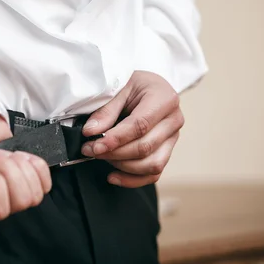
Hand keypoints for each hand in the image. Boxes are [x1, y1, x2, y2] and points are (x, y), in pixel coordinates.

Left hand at [81, 71, 183, 187]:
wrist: (146, 85)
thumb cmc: (132, 83)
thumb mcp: (118, 87)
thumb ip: (105, 110)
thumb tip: (91, 132)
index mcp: (165, 99)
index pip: (140, 125)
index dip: (116, 139)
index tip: (94, 144)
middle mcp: (174, 120)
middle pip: (145, 147)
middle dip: (114, 153)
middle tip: (90, 150)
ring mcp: (173, 138)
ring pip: (152, 164)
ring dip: (122, 166)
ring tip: (101, 157)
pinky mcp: (167, 151)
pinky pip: (154, 174)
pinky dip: (132, 180)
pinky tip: (113, 176)